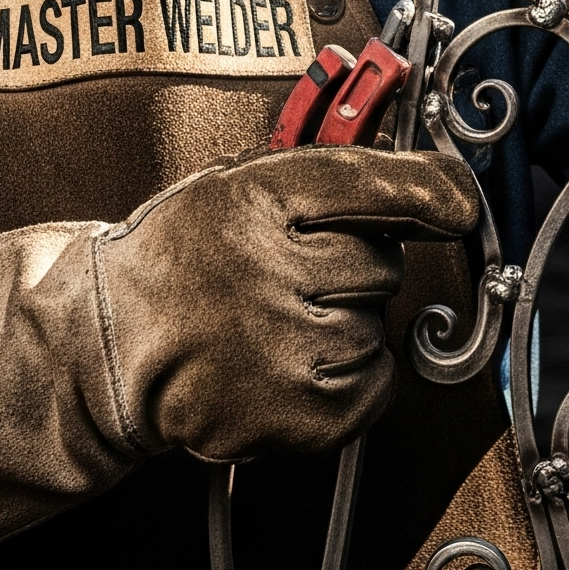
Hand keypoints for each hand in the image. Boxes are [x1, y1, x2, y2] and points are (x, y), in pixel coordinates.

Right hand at [0, 145, 477, 569]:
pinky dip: (347, 378)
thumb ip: (322, 167)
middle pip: (380, 262)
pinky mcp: (301, 415)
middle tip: (292, 274)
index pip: (376, 183)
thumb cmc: (178, 259)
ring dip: (343, 322)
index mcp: (258, 198)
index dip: (432, 190)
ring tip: (277, 322)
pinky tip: (290, 364)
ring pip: (374, 323)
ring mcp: (289, 349)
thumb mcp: (232, 184)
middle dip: (352, 265)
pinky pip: (373, 382)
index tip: (459, 202)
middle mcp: (275, 270)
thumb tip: (422, 154)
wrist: (109, 348)